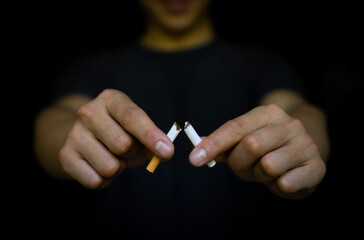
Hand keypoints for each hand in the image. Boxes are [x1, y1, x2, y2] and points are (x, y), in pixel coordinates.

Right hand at [58, 89, 173, 188]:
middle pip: (123, 145)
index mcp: (111, 99)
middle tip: (128, 150)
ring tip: (113, 157)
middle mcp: (89, 112)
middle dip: (132, 154)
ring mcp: (74, 133)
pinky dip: (105, 181)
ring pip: (110, 166)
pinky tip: (100, 167)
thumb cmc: (118, 130)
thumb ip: (151, 139)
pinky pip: (95, 181)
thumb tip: (163, 153)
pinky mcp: (65, 155)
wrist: (83, 135)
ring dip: (119, 168)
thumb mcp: (136, 128)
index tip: (167, 152)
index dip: (151, 136)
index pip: (132, 117)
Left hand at [189, 103, 325, 198]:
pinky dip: (276, 186)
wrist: (304, 152)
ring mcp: (306, 144)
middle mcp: (290, 124)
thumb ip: (223, 144)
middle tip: (244, 167)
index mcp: (268, 113)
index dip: (214, 144)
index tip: (194, 159)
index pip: (235, 127)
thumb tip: (199, 147)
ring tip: (266, 172)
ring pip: (268, 166)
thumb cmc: (267, 147)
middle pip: (251, 145)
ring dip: (259, 175)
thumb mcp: (243, 140)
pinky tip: (282, 179)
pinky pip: (285, 183)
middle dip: (240, 163)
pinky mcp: (318, 167)